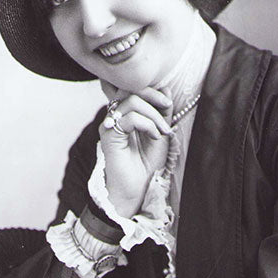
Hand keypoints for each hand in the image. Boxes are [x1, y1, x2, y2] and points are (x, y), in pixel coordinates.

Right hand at [98, 84, 172, 217]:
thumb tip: (166, 88)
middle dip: (154, 95)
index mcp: (125, 113)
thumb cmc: (146, 164)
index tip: (168, 103)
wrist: (136, 189)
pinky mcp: (109, 134)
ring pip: (132, 101)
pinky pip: (130, 118)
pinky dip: (147, 124)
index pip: (133, 88)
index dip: (152, 90)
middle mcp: (114, 116)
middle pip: (130, 89)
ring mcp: (110, 124)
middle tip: (168, 106)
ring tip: (162, 130)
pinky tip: (154, 136)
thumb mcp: (160, 133)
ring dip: (154, 114)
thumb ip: (162, 112)